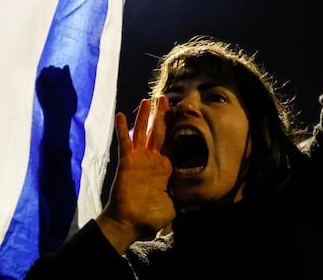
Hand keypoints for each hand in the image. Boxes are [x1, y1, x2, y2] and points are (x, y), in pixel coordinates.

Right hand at [96, 97, 174, 252]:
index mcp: (166, 167)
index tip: (181, 112)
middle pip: (159, 132)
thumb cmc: (151, 216)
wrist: (130, 223)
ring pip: (143, 132)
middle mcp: (153, 159)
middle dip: (162, 115)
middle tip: (165, 98)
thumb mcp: (176, 204)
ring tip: (147, 100)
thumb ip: (186, 195)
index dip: (177, 128)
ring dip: (145, 116)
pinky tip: (121, 115)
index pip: (173, 142)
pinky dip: (122, 129)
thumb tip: (201, 193)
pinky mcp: (127, 161)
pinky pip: (125, 142)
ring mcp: (139, 158)